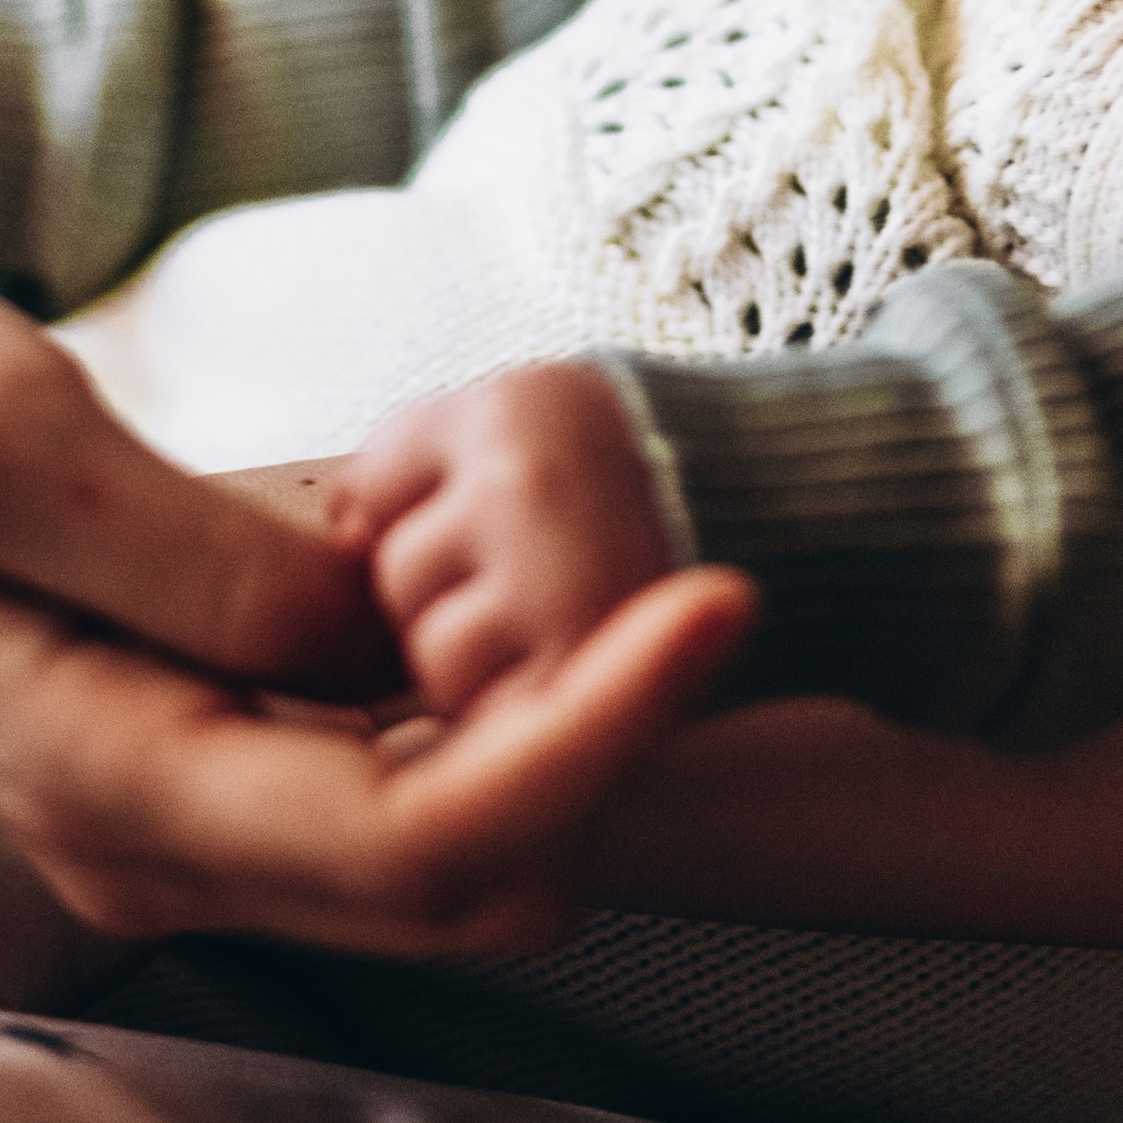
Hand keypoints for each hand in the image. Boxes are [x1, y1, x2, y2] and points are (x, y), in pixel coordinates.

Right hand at [0, 249, 756, 958]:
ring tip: (611, 538)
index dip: (600, 743)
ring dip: (561, 718)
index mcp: (107, 775)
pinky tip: (489, 532)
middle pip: (469, 879)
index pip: (421, 844)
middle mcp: (158, 826)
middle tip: (693, 566)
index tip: (724, 601)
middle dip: (612, 756)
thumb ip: (187, 549)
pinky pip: (389, 745)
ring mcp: (182, 784)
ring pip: (450, 832)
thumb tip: (367, 613)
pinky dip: (483, 670)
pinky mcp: (200, 714)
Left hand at [336, 363, 683, 712]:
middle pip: (397, 576)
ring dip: (489, 660)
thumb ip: (423, 464)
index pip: (371, 492)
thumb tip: (327, 533)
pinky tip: (582, 662)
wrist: (795, 515)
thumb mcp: (534, 422)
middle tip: (548, 568)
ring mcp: (557, 579)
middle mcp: (526, 483)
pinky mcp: (590, 670)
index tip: (499, 514)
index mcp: (507, 409)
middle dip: (451, 592)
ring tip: (571, 615)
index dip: (424, 520)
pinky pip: (491, 713)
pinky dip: (528, 704)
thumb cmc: (634, 473)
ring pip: (436, 655)